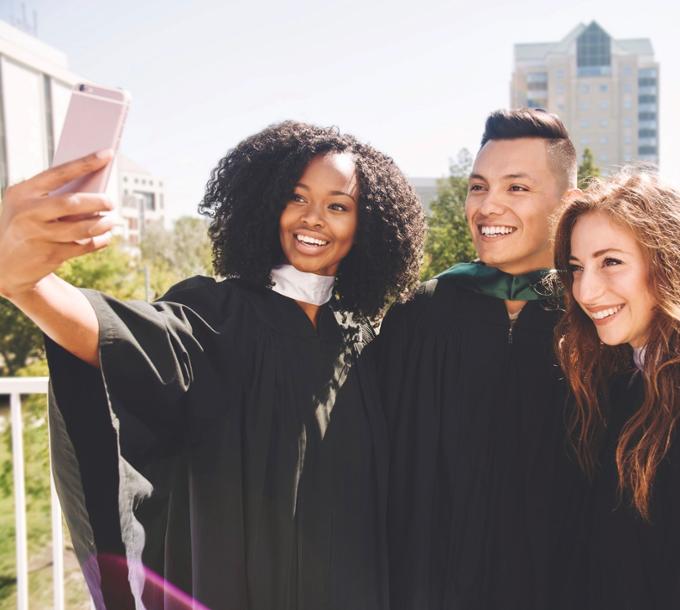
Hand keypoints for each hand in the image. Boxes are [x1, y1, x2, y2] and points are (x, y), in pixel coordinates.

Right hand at [0, 150, 116, 299]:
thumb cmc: (24, 226)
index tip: (107, 154)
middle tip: (111, 202)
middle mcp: (28, 213)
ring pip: (82, 228)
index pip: (58, 173)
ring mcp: (38, 235)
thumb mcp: (27, 206)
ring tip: (112, 221)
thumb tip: (94, 188)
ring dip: (103, 224)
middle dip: (98, 201)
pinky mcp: (50, 255)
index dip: (85, 163)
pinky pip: (83, 246)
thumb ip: (53, 196)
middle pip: (72, 203)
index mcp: (22, 193)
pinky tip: (105, 236)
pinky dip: (99, 240)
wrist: (3, 264)